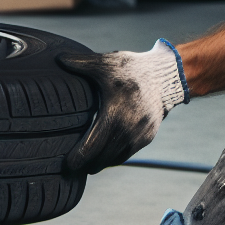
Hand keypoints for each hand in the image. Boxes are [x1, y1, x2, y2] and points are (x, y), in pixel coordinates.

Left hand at [58, 39, 188, 173]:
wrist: (167, 77)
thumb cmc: (134, 70)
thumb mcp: (107, 64)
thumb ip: (81, 63)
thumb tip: (58, 59)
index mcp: (114, 116)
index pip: (90, 149)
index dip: (76, 160)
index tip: (66, 164)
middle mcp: (127, 131)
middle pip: (100, 160)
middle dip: (86, 165)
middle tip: (73, 166)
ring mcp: (139, 137)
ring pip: (114, 159)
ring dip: (100, 162)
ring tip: (88, 161)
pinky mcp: (147, 137)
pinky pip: (126, 154)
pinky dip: (114, 156)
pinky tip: (106, 152)